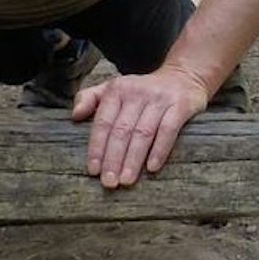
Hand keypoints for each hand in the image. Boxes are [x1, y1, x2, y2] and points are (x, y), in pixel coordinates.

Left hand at [71, 66, 210, 188]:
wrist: (184, 76)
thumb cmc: (143, 90)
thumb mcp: (115, 88)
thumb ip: (90, 98)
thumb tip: (74, 116)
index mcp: (118, 89)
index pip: (103, 122)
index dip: (97, 147)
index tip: (94, 170)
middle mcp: (138, 92)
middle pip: (122, 130)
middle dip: (113, 158)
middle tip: (109, 183)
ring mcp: (160, 99)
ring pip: (143, 133)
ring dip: (133, 159)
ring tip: (126, 181)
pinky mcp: (180, 105)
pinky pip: (168, 130)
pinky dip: (159, 150)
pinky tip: (152, 168)